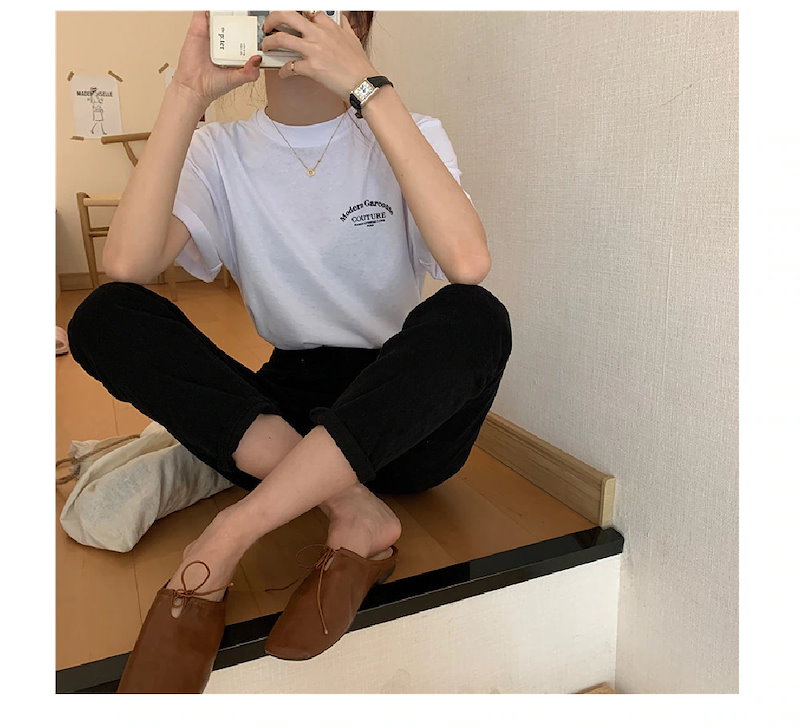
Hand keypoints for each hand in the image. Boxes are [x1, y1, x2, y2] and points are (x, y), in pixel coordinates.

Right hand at [171, 11, 262, 107]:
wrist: (192, 88)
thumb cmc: (212, 85)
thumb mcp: (236, 80)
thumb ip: (249, 72)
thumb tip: (257, 59)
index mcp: (235, 51)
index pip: (246, 36)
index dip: (252, 29)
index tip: (260, 24)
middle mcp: (224, 41)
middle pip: (234, 21)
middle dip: (240, 14)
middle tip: (247, 9)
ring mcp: (211, 34)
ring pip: (219, 14)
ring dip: (225, 9)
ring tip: (234, 7)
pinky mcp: (198, 28)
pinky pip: (202, 13)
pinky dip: (207, 8)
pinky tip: (215, 8)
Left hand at [260, 11, 378, 100]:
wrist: (364, 83)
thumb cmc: (359, 65)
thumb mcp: (353, 38)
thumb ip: (344, 26)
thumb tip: (343, 19)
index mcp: (327, 25)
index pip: (306, 12)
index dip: (294, 16)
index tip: (289, 21)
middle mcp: (318, 34)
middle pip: (286, 15)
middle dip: (272, 19)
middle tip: (267, 27)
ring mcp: (313, 50)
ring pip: (281, 39)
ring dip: (269, 42)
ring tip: (266, 47)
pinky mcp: (311, 68)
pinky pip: (289, 67)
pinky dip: (283, 71)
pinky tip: (283, 73)